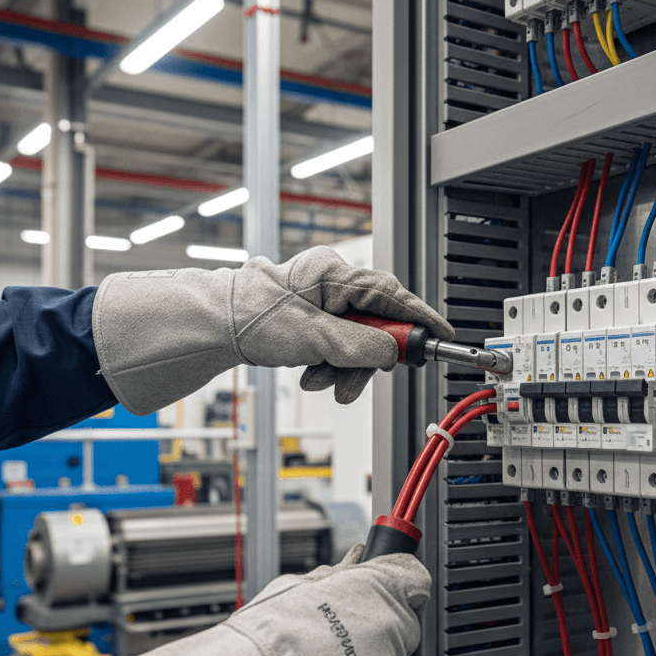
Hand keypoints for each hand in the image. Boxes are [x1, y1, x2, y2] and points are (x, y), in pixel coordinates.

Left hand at [93, 245, 452, 413]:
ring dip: (344, 367)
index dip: (420, 319)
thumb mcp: (313, 338)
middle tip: (360, 380)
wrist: (213, 328)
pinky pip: (336, 342)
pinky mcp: (312, 317)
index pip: (392, 294)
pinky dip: (329, 363)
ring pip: (356, 337)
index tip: (441, 337)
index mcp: (334, 273)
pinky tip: (312, 373)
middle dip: (367, 357)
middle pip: (375, 321)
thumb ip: (360, 346)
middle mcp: (331, 282)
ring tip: (322, 382)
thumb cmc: (251, 320)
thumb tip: (394, 352)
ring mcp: (321, 299)